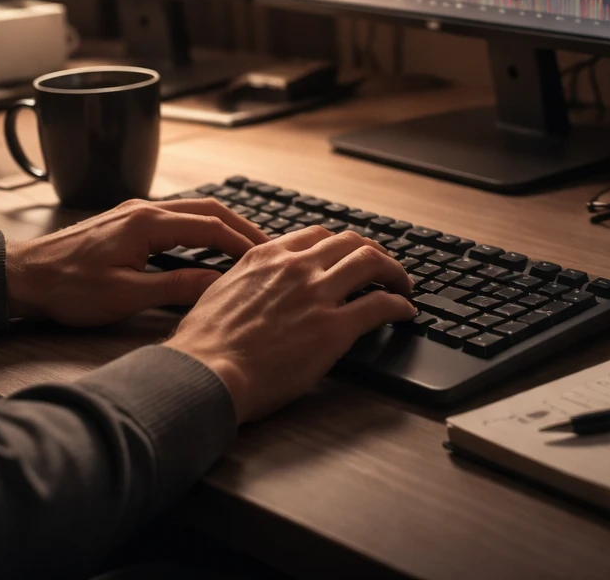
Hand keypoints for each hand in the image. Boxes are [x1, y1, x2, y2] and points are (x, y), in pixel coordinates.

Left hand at [6, 197, 268, 325]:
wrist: (22, 276)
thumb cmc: (68, 289)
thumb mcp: (125, 296)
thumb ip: (176, 288)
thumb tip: (219, 285)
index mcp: (148, 222)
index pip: (210, 226)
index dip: (242, 241)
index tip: (266, 256)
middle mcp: (145, 208)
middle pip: (208, 209)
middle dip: (241, 226)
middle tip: (268, 246)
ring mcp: (135, 211)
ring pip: (193, 209)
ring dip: (222, 224)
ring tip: (246, 244)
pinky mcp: (127, 220)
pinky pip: (176, 216)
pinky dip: (202, 226)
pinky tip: (208, 242)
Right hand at [165, 227, 416, 421]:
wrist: (205, 373)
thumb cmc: (204, 345)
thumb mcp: (219, 291)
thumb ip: (246, 279)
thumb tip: (255, 284)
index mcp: (267, 256)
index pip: (317, 236)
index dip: (340, 244)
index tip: (348, 254)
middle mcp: (296, 267)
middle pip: (350, 243)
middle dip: (372, 252)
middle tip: (383, 267)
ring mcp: (317, 294)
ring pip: (371, 263)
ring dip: (394, 271)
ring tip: (402, 284)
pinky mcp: (334, 328)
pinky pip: (380, 305)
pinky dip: (399, 304)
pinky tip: (405, 311)